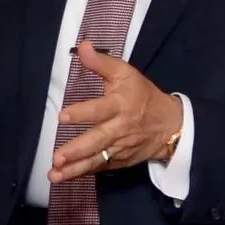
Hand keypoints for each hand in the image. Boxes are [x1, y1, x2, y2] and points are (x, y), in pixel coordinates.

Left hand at [47, 42, 183, 183]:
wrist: (170, 125)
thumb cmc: (142, 95)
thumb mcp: (126, 74)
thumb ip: (101, 63)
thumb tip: (82, 46)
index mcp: (120, 105)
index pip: (99, 110)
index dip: (82, 113)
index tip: (62, 117)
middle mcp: (119, 129)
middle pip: (97, 141)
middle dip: (77, 150)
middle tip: (58, 157)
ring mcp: (119, 148)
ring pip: (96, 160)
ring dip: (75, 169)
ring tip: (54, 175)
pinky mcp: (118, 161)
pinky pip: (99, 168)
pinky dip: (82, 174)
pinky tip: (63, 178)